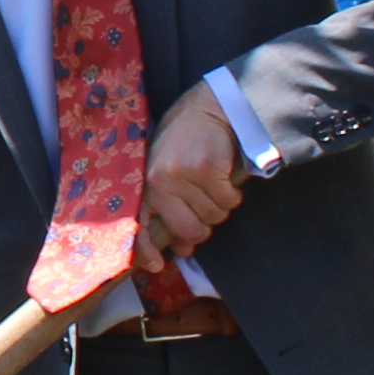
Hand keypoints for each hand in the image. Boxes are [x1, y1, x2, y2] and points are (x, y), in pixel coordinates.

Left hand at [139, 104, 248, 261]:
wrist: (208, 109)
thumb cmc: (186, 143)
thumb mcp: (168, 171)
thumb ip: (170, 206)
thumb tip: (182, 247)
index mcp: (148, 184)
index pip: (141, 224)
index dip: (147, 249)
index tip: (157, 265)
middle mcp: (161, 182)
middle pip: (191, 230)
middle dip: (204, 227)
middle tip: (207, 210)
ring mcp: (184, 177)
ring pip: (214, 217)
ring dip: (220, 206)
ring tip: (215, 184)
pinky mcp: (208, 171)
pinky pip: (228, 201)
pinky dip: (232, 194)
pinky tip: (225, 177)